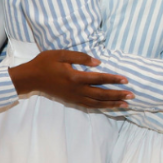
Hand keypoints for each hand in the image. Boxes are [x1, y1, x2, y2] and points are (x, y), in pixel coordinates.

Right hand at [9, 50, 132, 108]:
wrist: (31, 78)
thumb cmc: (45, 63)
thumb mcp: (61, 54)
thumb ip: (81, 57)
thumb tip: (98, 63)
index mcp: (75, 77)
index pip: (99, 79)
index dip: (114, 79)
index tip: (126, 80)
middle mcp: (76, 90)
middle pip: (101, 94)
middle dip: (118, 95)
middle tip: (132, 96)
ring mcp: (74, 97)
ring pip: (97, 103)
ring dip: (112, 104)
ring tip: (125, 105)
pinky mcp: (71, 101)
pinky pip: (89, 106)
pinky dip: (101, 107)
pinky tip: (109, 107)